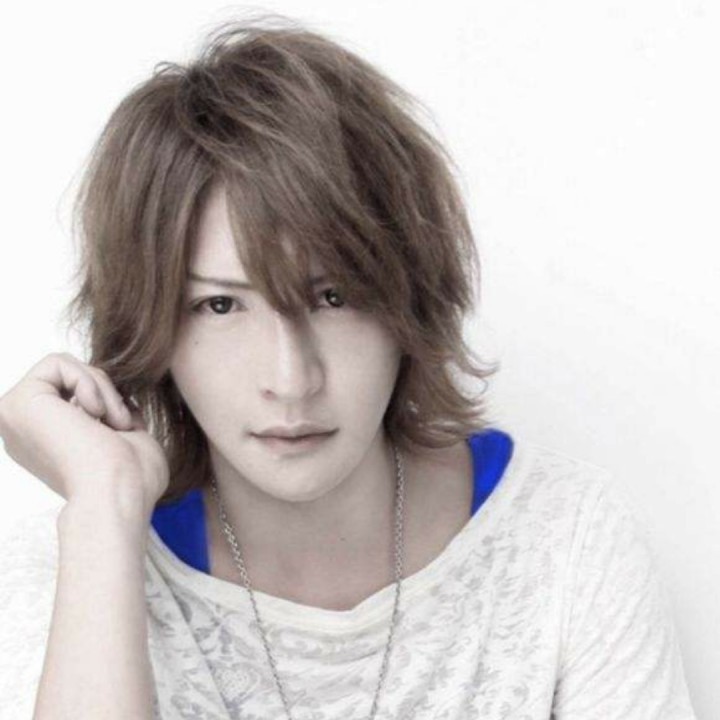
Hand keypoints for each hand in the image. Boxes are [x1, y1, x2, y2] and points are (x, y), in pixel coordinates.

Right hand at [0, 352, 168, 516]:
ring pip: (65, 368)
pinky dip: (88, 381)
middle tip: (120, 424)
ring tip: (113, 421)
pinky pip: (57, 362)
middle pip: (70, 378)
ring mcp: (15, 417)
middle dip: (105, 392)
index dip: (108, 402)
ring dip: (102, 389)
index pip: (76, 395)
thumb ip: (113, 416)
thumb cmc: (132, 478)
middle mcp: (23, 431)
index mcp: (44, 443)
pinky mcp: (17, 402)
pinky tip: (96, 413)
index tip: (122, 429)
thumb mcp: (127, 438)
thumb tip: (114, 397)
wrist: (119, 492)